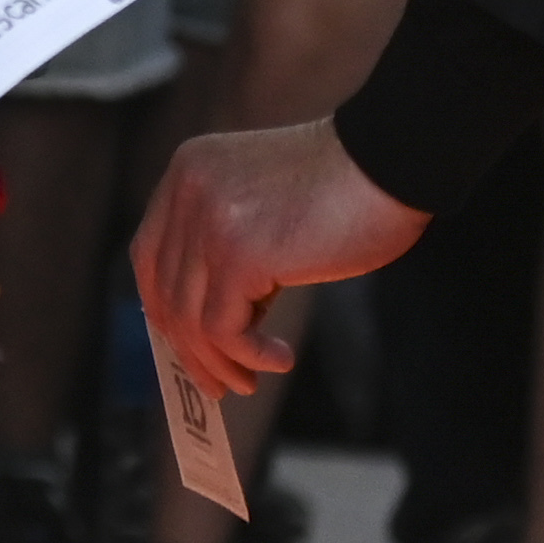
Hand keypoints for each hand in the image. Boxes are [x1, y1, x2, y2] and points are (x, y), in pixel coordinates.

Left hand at [137, 122, 433, 395]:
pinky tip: (279, 359)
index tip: (186, 347)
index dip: (163, 308)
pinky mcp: (238, 253)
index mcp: (187, 171)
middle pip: (165, 291)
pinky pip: (223, 329)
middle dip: (188, 348)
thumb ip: (227, 242)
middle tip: (219, 382)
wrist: (393, 160)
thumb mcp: (264, 205)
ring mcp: (208, 221)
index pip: (149, 256)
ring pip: (190, 318)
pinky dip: (248, 355)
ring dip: (219, 361)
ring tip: (250, 380)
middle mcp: (187, 191)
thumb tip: (211, 323)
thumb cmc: (347, 186)